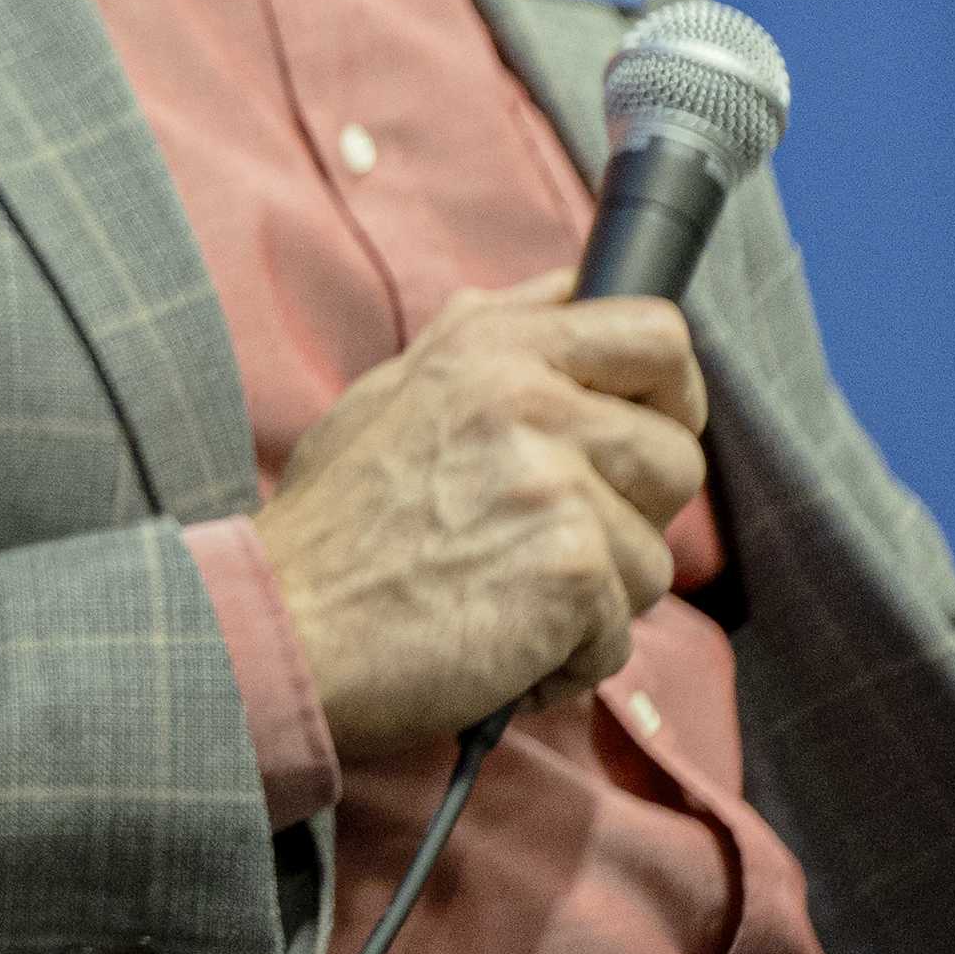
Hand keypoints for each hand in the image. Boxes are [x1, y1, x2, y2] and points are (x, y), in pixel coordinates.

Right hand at [257, 275, 707, 762]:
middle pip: (676, 453)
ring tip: (500, 596)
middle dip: (629, 514)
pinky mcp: (573, 567)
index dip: (668, 391)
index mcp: (488, 344)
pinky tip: (493, 643)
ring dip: (592, 597)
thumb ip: (490, 343)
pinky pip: (622, 631)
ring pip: (655, 555)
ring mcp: (554, 480)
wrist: (278, 621)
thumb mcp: (392, 392)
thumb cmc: (332, 526)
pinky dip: (565, 658)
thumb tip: (575, 295)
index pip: (655, 333)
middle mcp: (527, 397)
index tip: (637, 431)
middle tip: (543, 540)